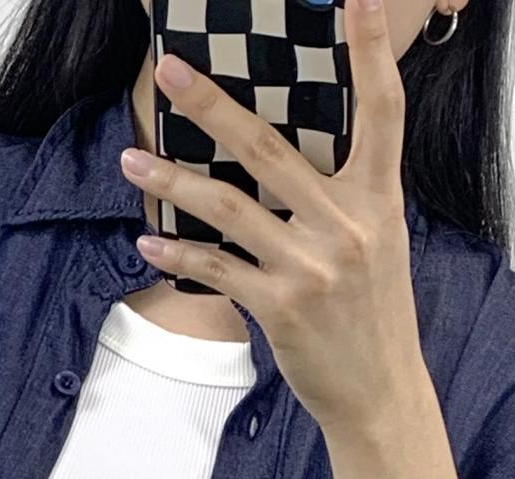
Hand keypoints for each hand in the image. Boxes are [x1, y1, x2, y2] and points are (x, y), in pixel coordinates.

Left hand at [122, 0, 426, 441]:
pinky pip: (216, 269)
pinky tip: (147, 237)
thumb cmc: (373, 314)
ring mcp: (311, 266)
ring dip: (171, 180)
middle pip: (268, 147)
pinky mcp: (280, 307)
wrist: (380, 392)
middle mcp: (346, 224)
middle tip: (169, 69)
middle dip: (211, 104)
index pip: (383, 109)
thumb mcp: (379, 242)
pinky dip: (177, 253)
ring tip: (131, 158)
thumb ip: (345, 195)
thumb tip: (290, 158)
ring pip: (227, 206)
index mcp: (378, 198)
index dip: (371, 50)